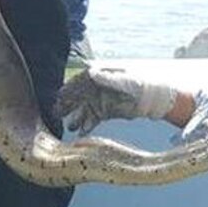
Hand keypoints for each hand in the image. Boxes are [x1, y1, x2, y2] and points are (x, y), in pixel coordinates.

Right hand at [56, 67, 177, 135]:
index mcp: (94, 77)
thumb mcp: (122, 80)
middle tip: (57, 115)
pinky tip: (80, 133)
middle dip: (65, 107)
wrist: (150, 97)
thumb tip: (90, 73)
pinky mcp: (101, 113)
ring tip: (70, 126)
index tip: (59, 98)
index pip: (75, 83)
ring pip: (80, 111)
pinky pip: (90, 121)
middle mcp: (92, 89)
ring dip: (74, 118)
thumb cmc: (137, 84)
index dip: (66, 91)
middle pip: (74, 98)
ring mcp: (96, 101)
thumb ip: (106, 79)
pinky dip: (85, 126)